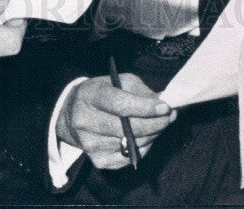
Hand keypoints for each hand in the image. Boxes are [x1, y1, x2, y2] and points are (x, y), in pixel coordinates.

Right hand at [57, 74, 176, 169]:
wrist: (72, 115)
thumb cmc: (101, 94)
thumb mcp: (117, 82)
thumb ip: (140, 91)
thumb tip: (163, 103)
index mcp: (90, 95)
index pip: (119, 104)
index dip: (145, 107)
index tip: (165, 107)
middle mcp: (86, 121)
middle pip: (128, 128)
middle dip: (155, 123)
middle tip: (170, 116)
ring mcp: (91, 144)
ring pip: (132, 143)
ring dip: (152, 134)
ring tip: (159, 123)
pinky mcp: (99, 161)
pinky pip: (131, 156)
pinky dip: (143, 146)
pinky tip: (145, 135)